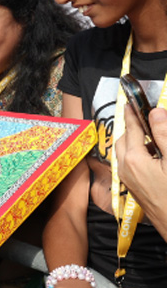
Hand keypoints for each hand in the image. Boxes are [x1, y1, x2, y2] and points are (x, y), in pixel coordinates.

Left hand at [117, 106, 166, 234]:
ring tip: (156, 138)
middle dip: (134, 127)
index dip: (132, 112)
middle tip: (148, 119)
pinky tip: (156, 156)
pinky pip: (131, 164)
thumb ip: (164, 135)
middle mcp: (125, 168)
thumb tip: (155, 113)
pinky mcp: (134, 187)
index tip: (131, 100)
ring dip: (137, 141)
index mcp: (134, 159)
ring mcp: (128, 179)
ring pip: (127, 152)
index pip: (131, 128)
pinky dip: (139, 154)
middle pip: (125, 139)